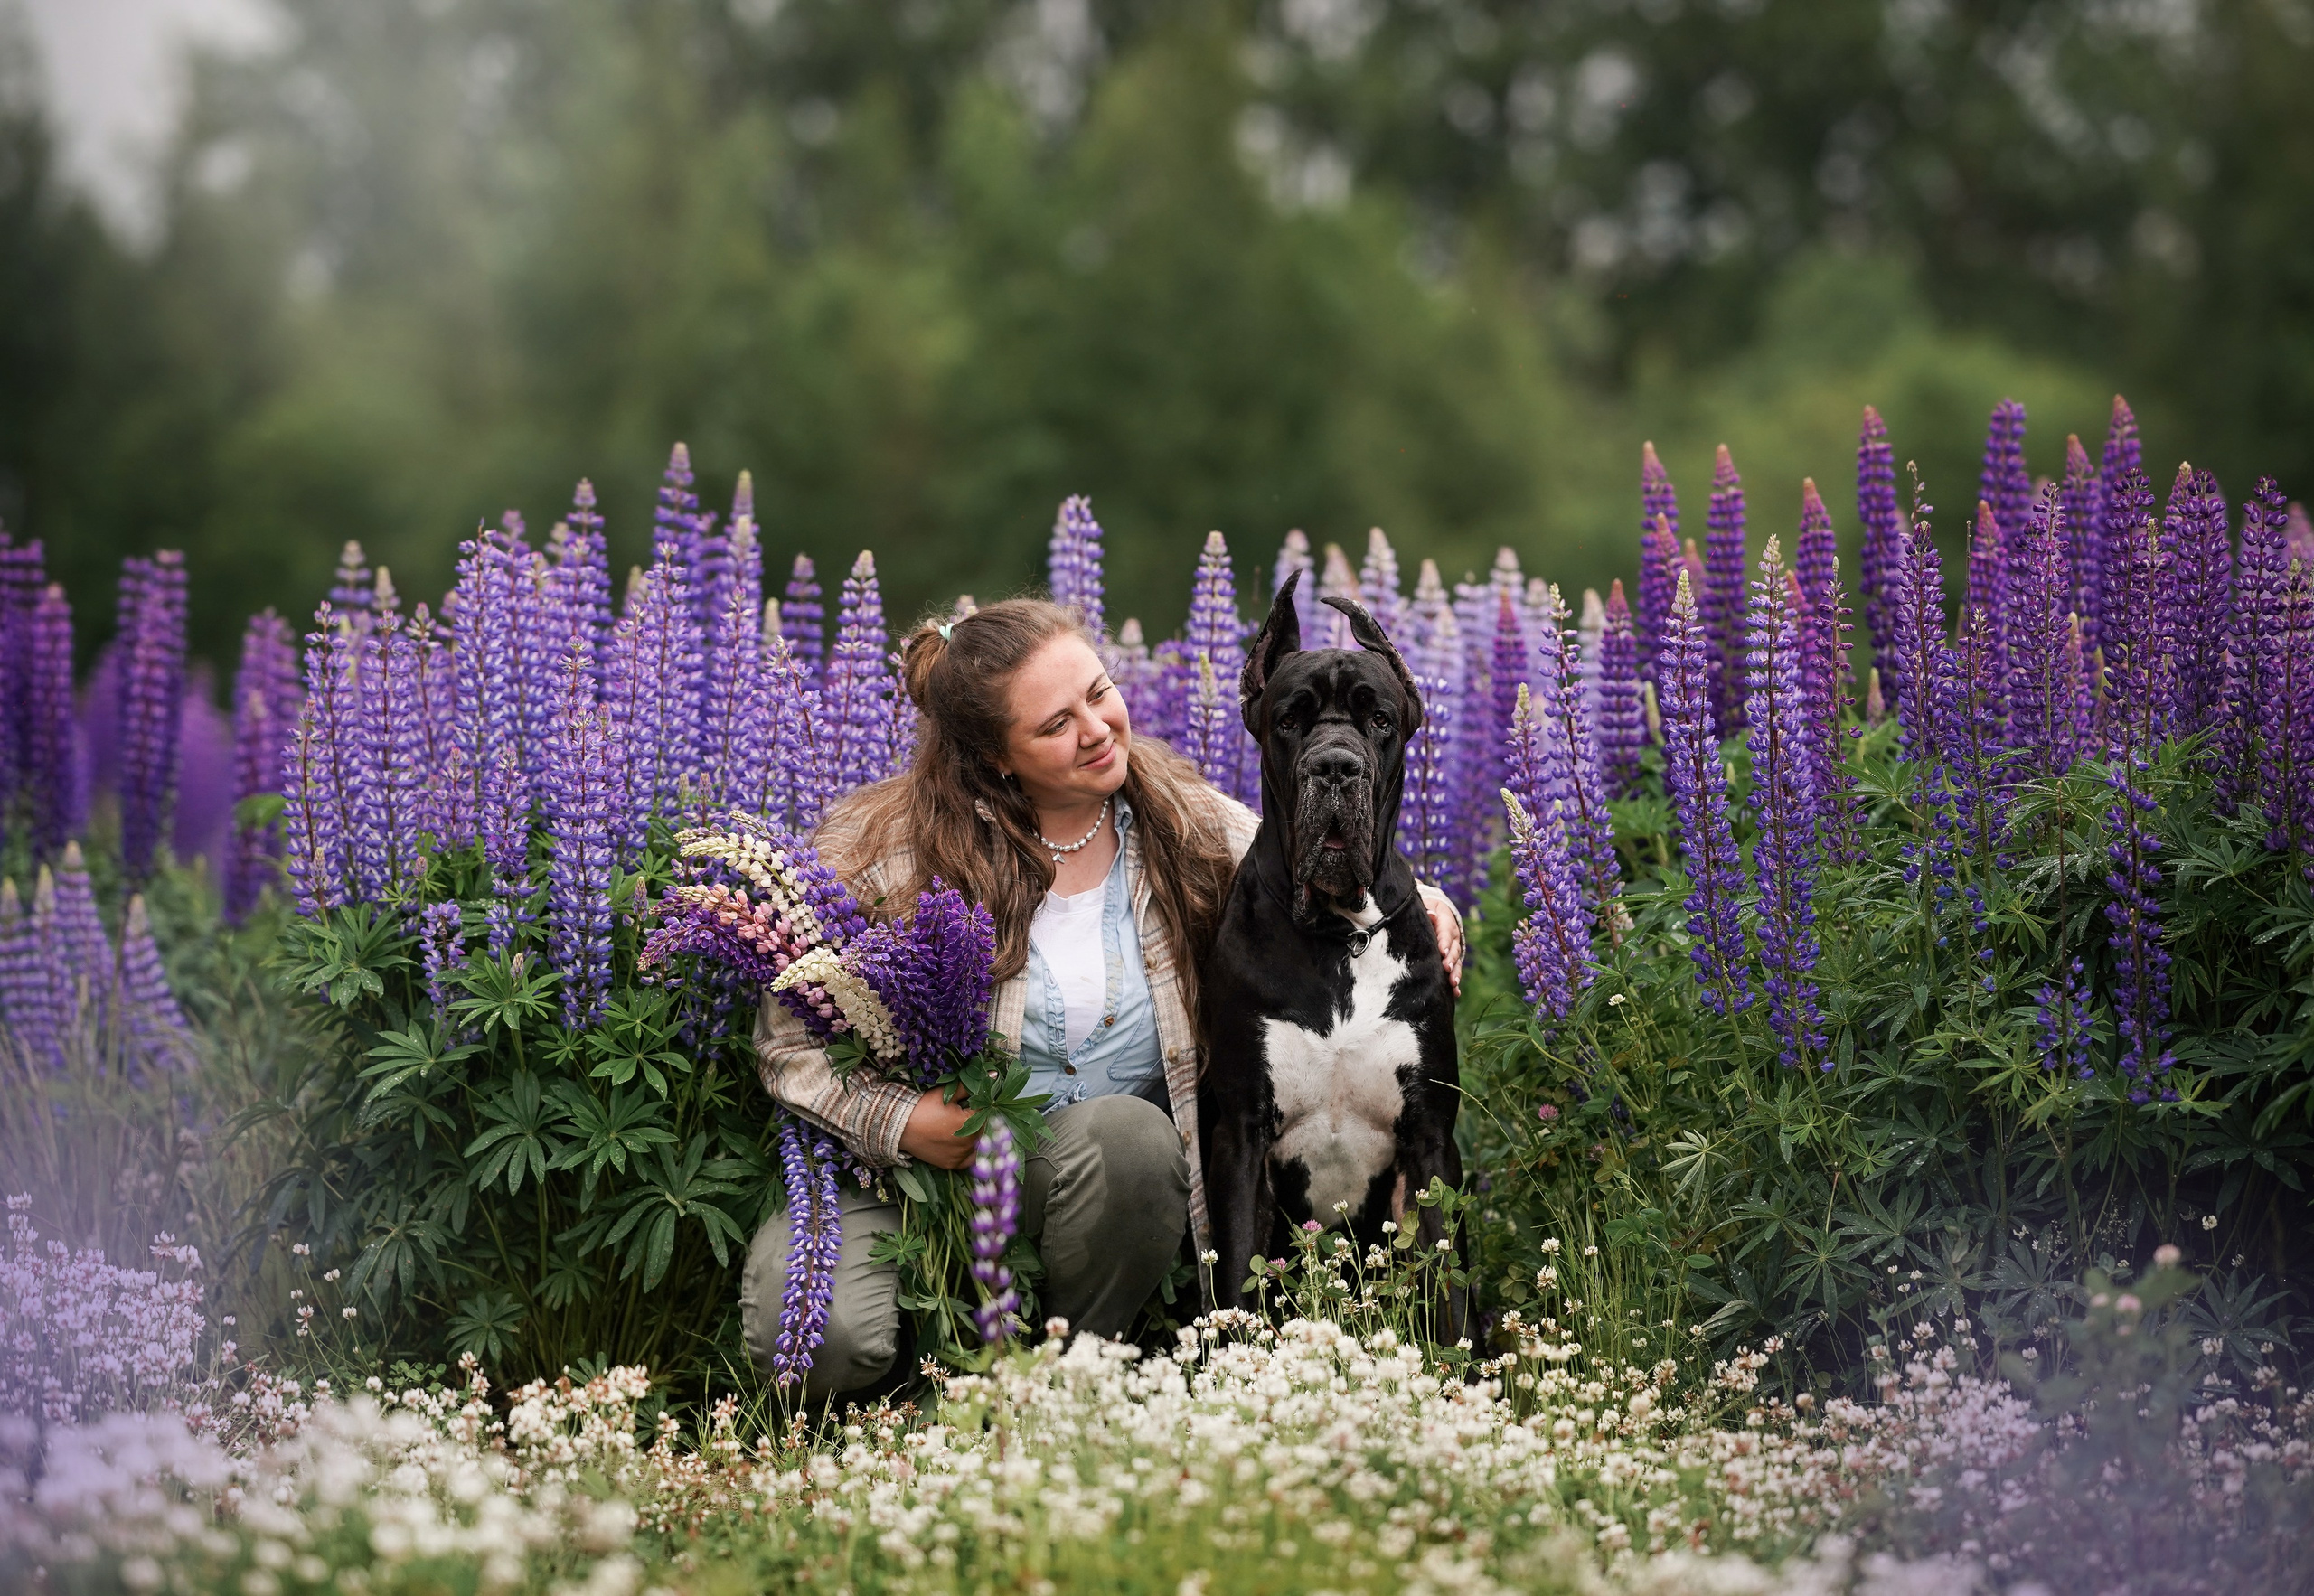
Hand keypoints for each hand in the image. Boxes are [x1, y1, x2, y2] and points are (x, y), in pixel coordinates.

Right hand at [898, 1089, 976, 1169]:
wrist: (901, 1127)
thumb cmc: (924, 1108)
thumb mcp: (946, 1093)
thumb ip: (969, 1086)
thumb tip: (992, 1075)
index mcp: (971, 1123)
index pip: (984, 1111)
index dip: (977, 1105)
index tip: (967, 1102)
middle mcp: (969, 1142)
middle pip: (983, 1128)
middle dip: (977, 1120)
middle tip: (961, 1114)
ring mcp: (961, 1155)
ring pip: (977, 1144)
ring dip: (974, 1136)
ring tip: (960, 1127)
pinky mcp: (952, 1164)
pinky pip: (968, 1160)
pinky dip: (968, 1152)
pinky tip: (962, 1143)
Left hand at [1418, 882, 1463, 996]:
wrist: (1436, 912)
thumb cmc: (1427, 910)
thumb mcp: (1427, 906)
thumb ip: (1428, 912)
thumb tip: (1431, 914)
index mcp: (1447, 922)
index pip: (1446, 931)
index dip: (1444, 941)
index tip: (1442, 951)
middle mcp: (1453, 937)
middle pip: (1454, 949)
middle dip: (1451, 959)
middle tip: (1446, 968)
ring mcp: (1454, 949)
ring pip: (1457, 961)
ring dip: (1455, 972)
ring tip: (1453, 983)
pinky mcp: (1452, 959)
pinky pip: (1455, 971)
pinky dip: (1455, 982)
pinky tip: (1455, 994)